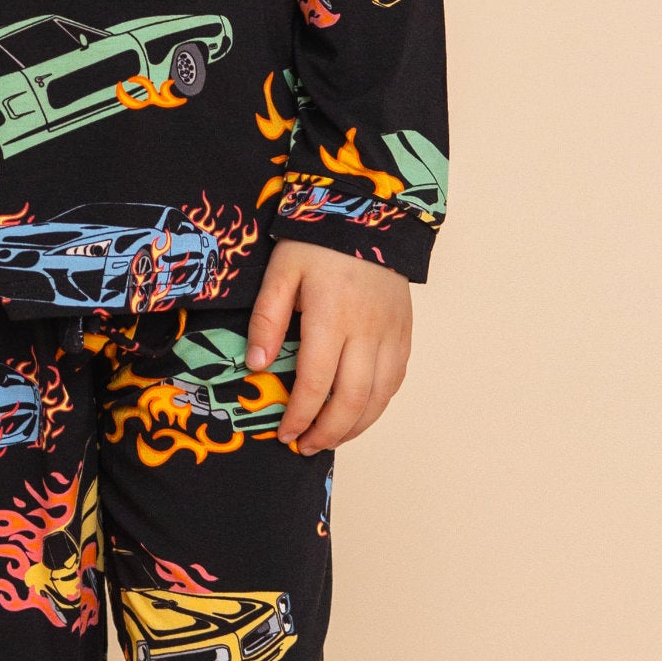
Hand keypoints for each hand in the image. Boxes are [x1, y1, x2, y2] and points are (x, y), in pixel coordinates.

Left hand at [246, 240, 411, 453]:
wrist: (369, 214)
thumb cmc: (317, 242)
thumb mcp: (280, 272)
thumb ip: (267, 319)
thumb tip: (256, 365)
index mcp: (332, 316)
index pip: (317, 383)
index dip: (300, 416)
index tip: (284, 434)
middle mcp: (368, 330)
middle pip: (353, 399)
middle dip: (328, 432)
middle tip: (305, 446)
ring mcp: (392, 333)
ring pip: (380, 396)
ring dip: (355, 426)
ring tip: (330, 438)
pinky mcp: (405, 332)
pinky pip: (396, 380)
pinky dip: (378, 405)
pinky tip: (359, 414)